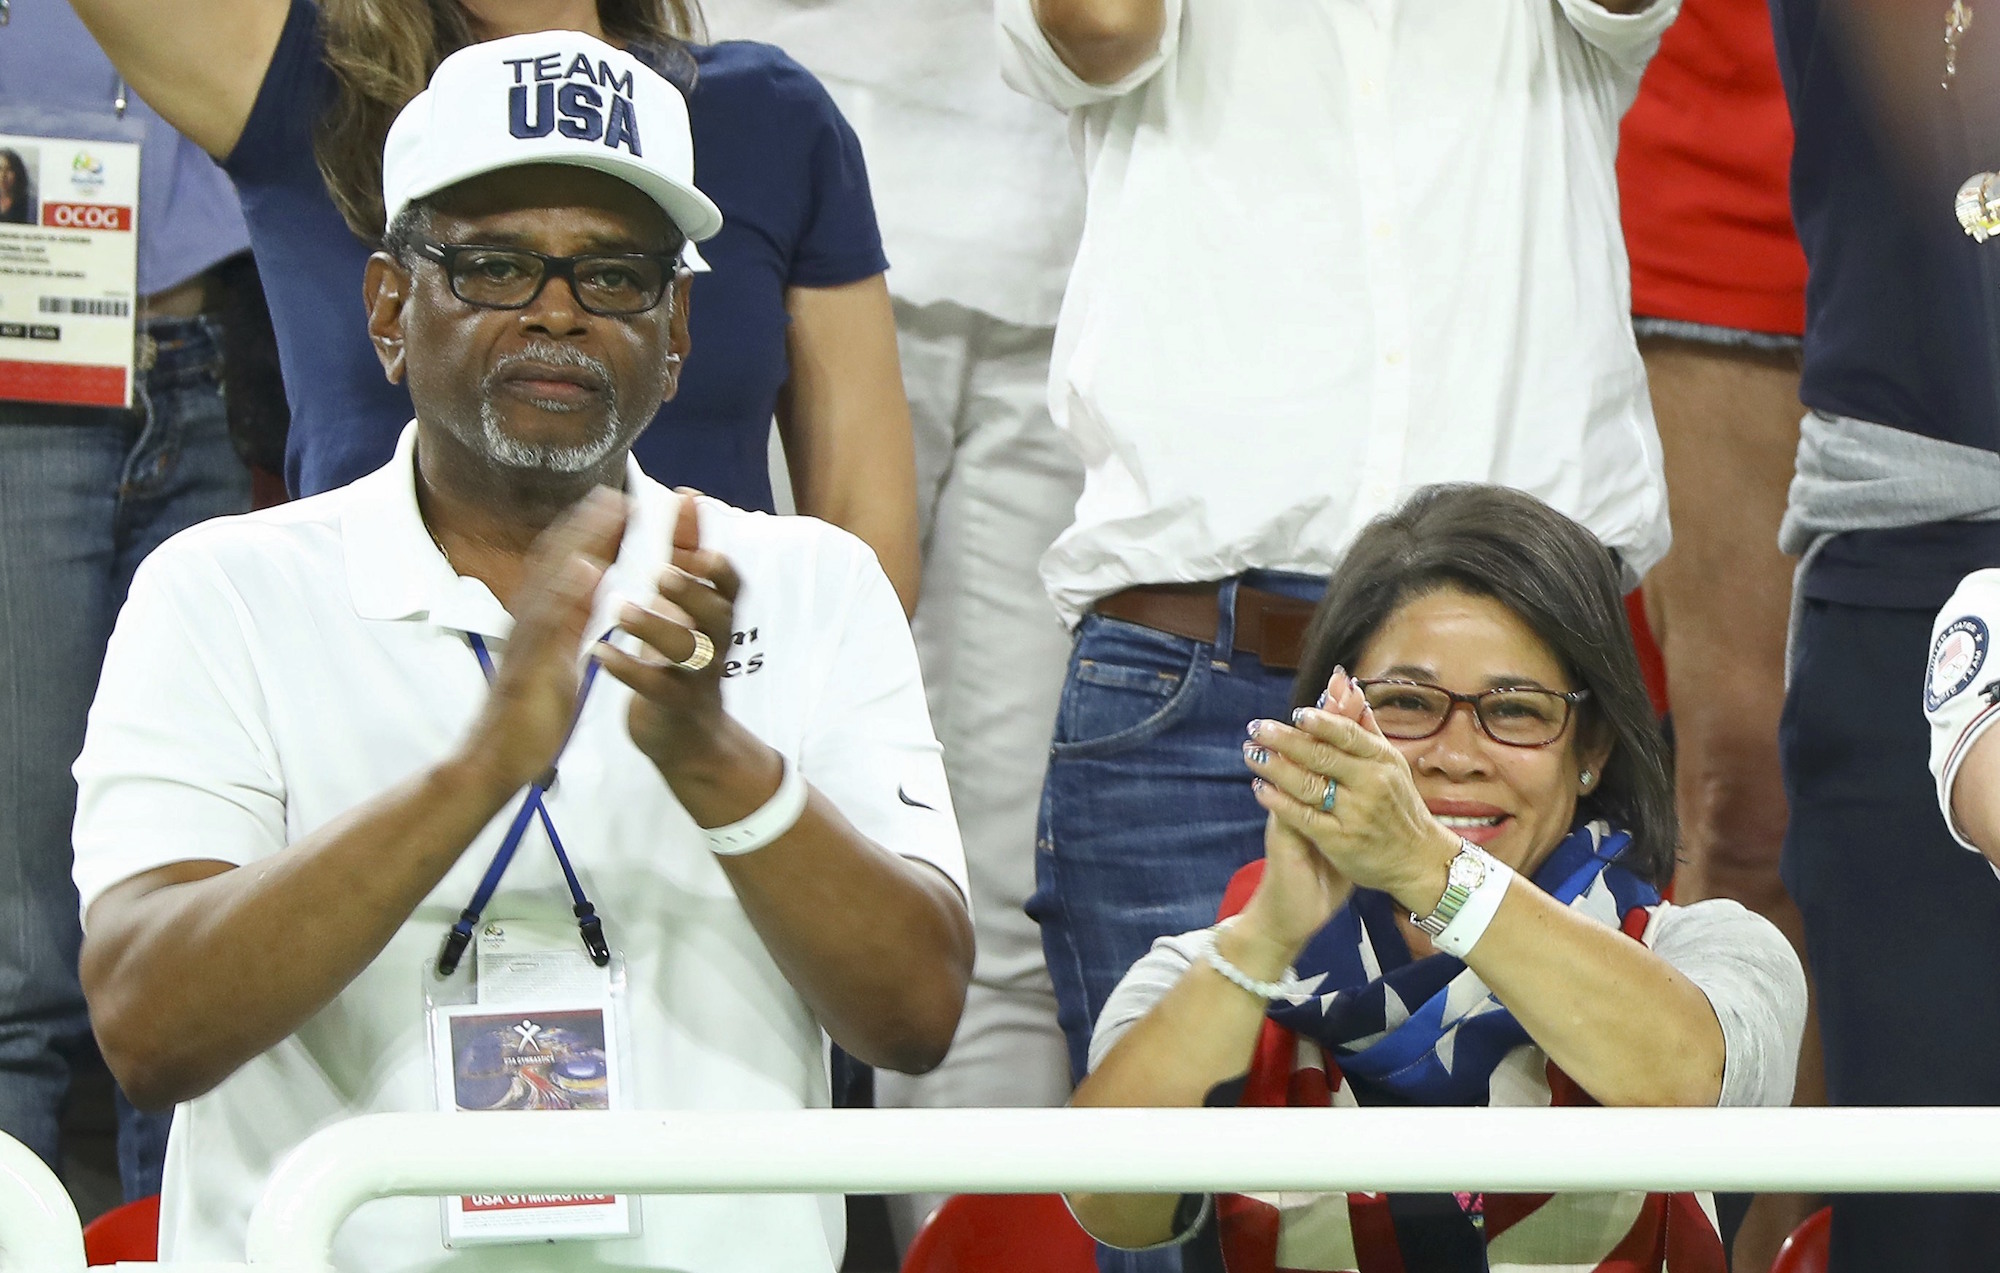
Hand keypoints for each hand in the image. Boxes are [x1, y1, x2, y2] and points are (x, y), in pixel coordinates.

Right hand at [455, 487, 626, 794]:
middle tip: (619, 490)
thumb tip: (589, 584)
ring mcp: (528, 640)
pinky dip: (567, 593)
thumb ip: (571, 619)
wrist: (493, 758)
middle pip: (559, 561)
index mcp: (541, 621)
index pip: (567, 567)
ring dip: (582, 541)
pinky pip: (550, 625)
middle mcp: (530, 621)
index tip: (620, 505)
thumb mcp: (558, 656)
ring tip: (609, 509)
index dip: (592, 535)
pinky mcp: (531, 664)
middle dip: (589, 524)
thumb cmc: (526, 714)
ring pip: (554, 580)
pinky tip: (589, 569)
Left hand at [597, 491, 760, 789]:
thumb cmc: (682, 656)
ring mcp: (698, 676)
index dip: (715, 559)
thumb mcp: (687, 603)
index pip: (729, 584)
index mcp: (716, 615)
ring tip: (621, 610)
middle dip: (692, 592)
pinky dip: (628, 668)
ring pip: (687, 651)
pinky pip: (656, 688)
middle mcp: (715, 643)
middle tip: (661, 573)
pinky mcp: (674, 706)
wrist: (687, 735)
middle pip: (717, 615)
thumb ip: (686, 555)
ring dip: (656, 627)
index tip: (694, 537)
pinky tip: (600, 650)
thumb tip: (687, 498)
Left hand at [1242, 668, 1459, 912]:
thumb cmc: (1398, 804)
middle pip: (1322, 757)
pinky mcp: (1340, 841)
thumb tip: (1345, 685)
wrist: (1417, 859)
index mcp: (1382, 760)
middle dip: (1286, 741)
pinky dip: (1279, 802)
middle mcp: (1371, 784)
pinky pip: (1304, 817)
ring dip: (1276, 768)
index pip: (1348, 735)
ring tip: (1251, 754)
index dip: (1321, 723)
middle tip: (1256, 728)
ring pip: (1309, 786)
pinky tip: (1260, 789)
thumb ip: (1362, 726)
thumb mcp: (1389, 763)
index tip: (1296, 713)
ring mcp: (1355, 814)